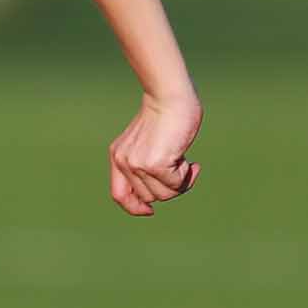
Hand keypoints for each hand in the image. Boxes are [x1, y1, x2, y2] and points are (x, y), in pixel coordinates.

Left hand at [108, 91, 201, 216]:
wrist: (169, 96)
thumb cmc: (166, 114)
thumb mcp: (147, 141)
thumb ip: (147, 162)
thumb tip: (161, 193)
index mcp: (118, 156)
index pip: (119, 195)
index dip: (134, 207)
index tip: (150, 210)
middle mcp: (124, 162)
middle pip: (150, 197)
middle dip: (171, 189)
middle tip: (184, 170)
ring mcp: (138, 164)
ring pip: (164, 195)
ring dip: (181, 182)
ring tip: (186, 162)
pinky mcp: (156, 164)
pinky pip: (176, 184)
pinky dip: (187, 175)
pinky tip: (189, 159)